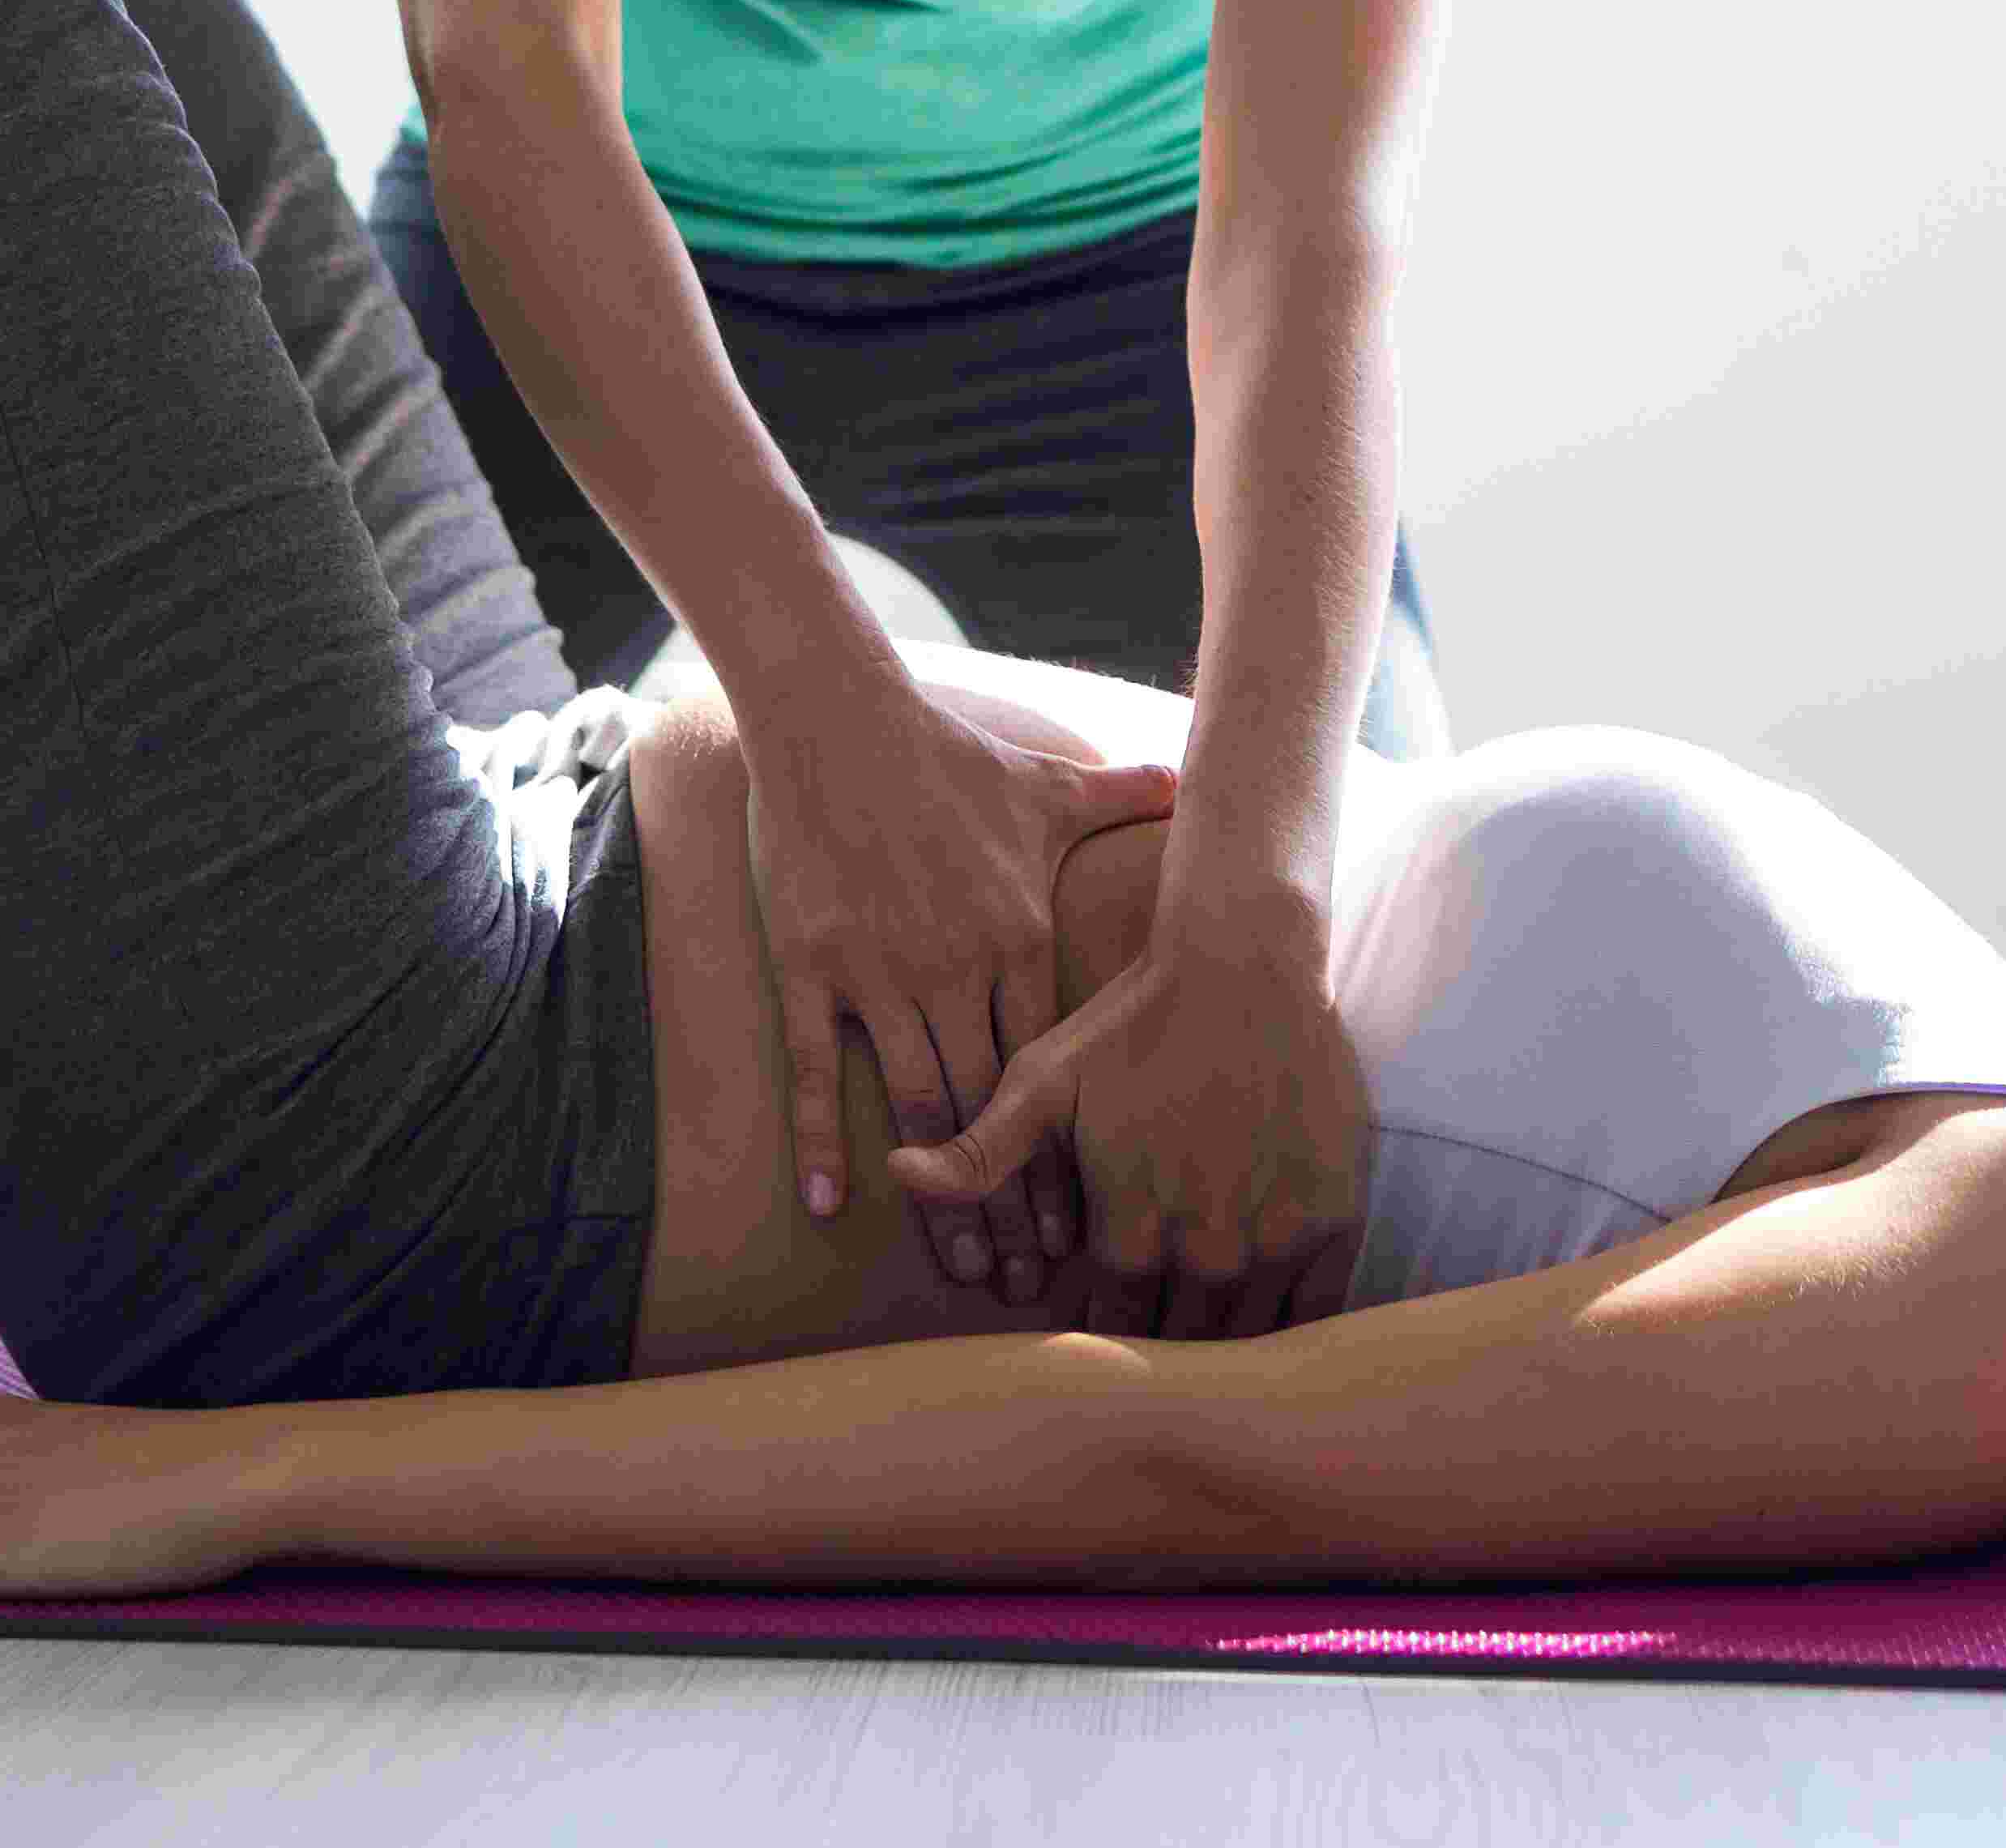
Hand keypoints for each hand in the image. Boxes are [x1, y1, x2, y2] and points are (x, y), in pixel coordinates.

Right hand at [742, 669, 1180, 1302]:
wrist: (839, 719)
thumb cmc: (949, 757)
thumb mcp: (1046, 785)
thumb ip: (1122, 794)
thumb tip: (1191, 776)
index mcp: (1017, 941)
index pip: (1050, 1075)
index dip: (1066, 1159)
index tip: (1083, 1228)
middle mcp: (956, 969)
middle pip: (993, 1112)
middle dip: (1014, 1206)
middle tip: (1028, 1287)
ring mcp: (882, 973)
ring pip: (920, 1108)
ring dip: (940, 1196)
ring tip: (959, 1269)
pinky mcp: (814, 967)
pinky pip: (821, 1069)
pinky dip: (824, 1140)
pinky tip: (829, 1207)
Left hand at [886, 917, 1366, 1341]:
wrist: (1245, 965)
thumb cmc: (1132, 1022)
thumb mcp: (1042, 1082)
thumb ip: (977, 1150)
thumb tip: (894, 1175)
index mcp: (1130, 1234)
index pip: (1109, 1331)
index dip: (1102, 1331)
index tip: (1099, 1317)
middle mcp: (1206, 1252)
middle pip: (1177, 1341)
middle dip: (1158, 1346)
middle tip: (1148, 1340)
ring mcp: (1277, 1242)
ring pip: (1243, 1334)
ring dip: (1222, 1340)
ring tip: (1203, 1328)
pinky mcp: (1334, 1221)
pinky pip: (1313, 1312)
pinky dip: (1288, 1323)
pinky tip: (1267, 1316)